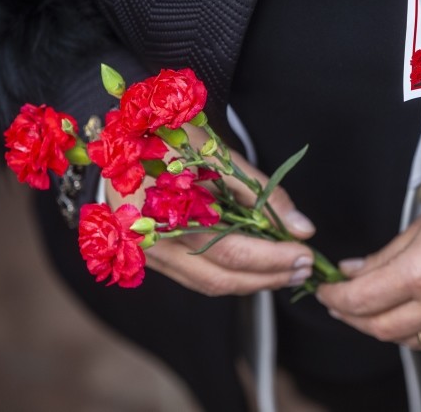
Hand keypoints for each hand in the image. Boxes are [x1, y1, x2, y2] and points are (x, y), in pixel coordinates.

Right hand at [106, 126, 316, 295]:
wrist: (114, 137)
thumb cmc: (164, 137)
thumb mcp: (217, 153)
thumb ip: (262, 192)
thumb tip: (301, 228)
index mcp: (167, 214)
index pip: (230, 250)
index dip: (272, 258)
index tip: (306, 253)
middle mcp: (155, 244)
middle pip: (222, 278)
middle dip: (270, 277)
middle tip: (306, 268)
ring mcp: (152, 255)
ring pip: (211, 284)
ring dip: (255, 282)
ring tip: (290, 271)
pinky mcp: (156, 257)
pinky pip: (199, 277)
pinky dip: (233, 276)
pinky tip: (259, 267)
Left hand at [316, 204, 420, 349]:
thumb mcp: (420, 227)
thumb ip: (383, 257)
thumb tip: (351, 273)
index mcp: (420, 271)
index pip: (360, 300)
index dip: (335, 298)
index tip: (326, 293)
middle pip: (379, 328)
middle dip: (352, 318)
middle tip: (342, 305)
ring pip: (409, 341)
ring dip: (385, 328)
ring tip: (376, 309)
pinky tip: (416, 315)